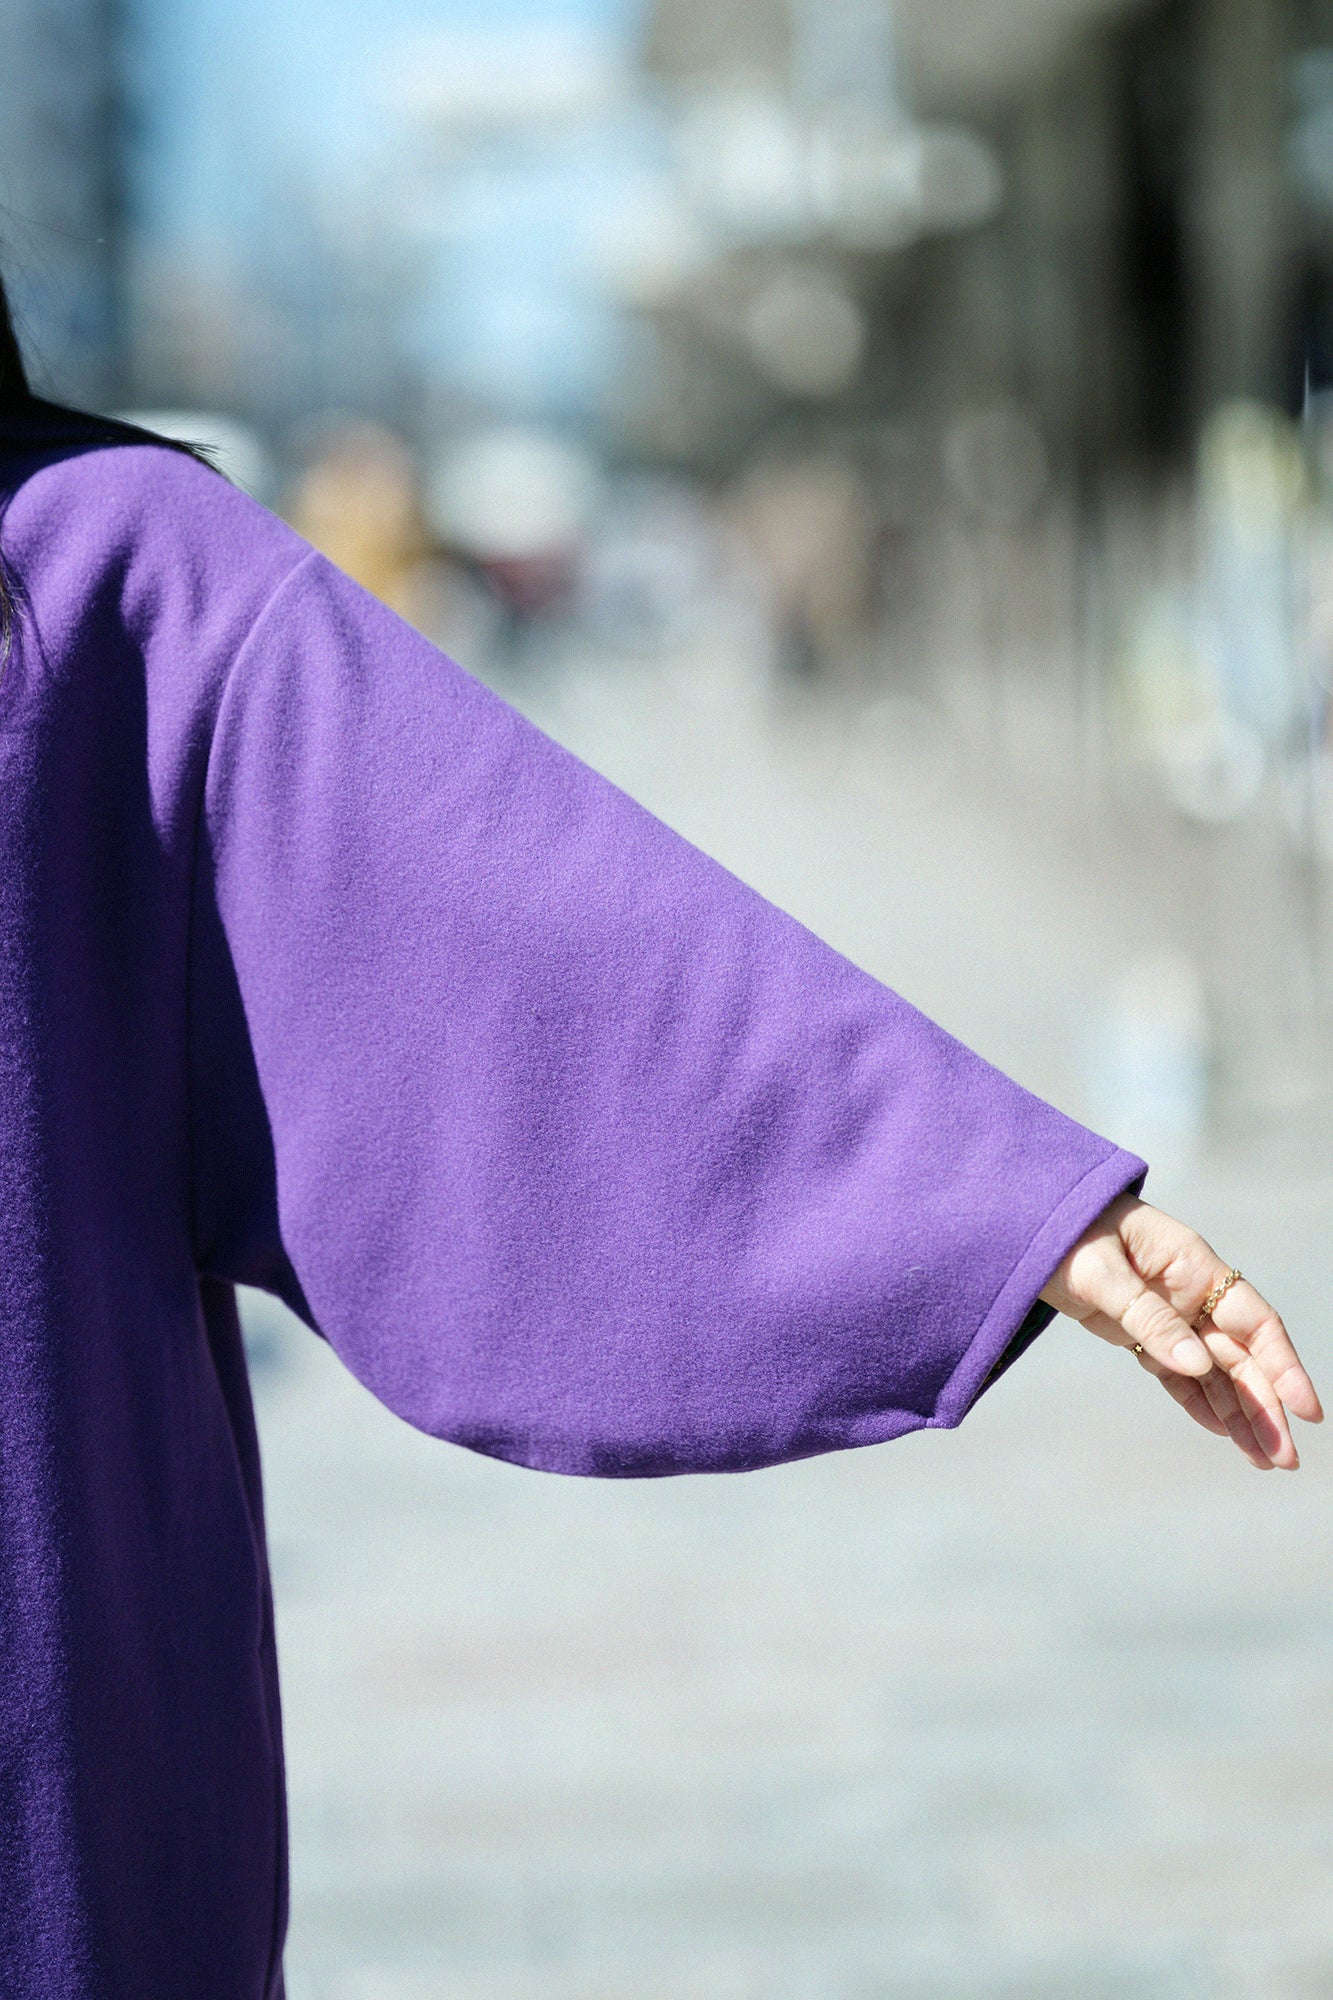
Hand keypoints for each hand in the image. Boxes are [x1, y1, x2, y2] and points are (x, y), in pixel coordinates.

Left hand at [1039, 1194, 1322, 1469]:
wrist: (1023, 1222)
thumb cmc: (1066, 1232)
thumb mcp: (1102, 1273)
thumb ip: (1148, 1317)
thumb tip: (1198, 1364)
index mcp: (1193, 1265)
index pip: (1255, 1322)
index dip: (1285, 1366)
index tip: (1307, 1411)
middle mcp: (1190, 1293)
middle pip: (1240, 1357)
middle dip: (1264, 1407)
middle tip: (1282, 1460)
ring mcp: (1167, 1314)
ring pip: (1213, 1372)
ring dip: (1238, 1415)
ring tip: (1261, 1462)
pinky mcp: (1139, 1333)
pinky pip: (1176, 1374)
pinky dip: (1198, 1402)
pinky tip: (1220, 1432)